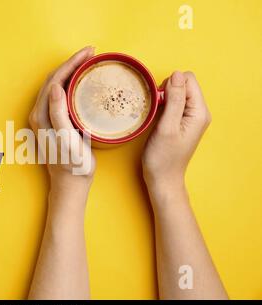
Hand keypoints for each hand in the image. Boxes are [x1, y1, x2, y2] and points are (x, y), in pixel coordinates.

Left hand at [29, 47, 95, 188]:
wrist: (70, 184)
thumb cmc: (72, 165)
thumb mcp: (67, 140)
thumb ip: (59, 114)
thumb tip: (56, 88)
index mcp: (41, 115)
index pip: (55, 80)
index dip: (71, 63)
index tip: (89, 52)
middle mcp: (39, 114)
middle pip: (54, 79)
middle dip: (72, 63)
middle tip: (91, 53)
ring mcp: (45, 118)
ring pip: (57, 86)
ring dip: (71, 71)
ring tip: (88, 62)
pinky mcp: (52, 123)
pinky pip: (60, 96)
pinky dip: (71, 84)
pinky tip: (82, 82)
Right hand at [142, 71, 211, 188]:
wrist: (162, 178)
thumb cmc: (163, 157)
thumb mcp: (167, 127)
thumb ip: (174, 99)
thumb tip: (177, 74)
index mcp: (199, 112)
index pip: (188, 80)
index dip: (170, 85)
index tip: (160, 102)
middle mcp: (198, 112)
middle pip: (183, 84)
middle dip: (167, 90)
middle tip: (157, 110)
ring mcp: (190, 117)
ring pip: (177, 92)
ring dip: (163, 98)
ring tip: (156, 115)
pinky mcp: (181, 121)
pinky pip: (173, 103)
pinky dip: (163, 105)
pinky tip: (157, 117)